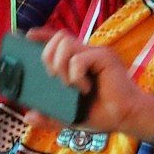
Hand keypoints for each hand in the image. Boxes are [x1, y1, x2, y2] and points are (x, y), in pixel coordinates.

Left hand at [30, 28, 153, 137]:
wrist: (125, 118)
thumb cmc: (102, 114)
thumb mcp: (68, 117)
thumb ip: (49, 117)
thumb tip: (28, 116)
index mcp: (79, 62)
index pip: (59, 41)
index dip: (43, 35)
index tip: (28, 36)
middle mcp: (87, 53)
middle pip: (59, 38)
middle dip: (47, 55)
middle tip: (53, 76)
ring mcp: (96, 54)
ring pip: (65, 43)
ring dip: (60, 65)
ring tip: (69, 84)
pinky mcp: (105, 57)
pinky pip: (78, 59)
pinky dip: (75, 76)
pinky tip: (85, 88)